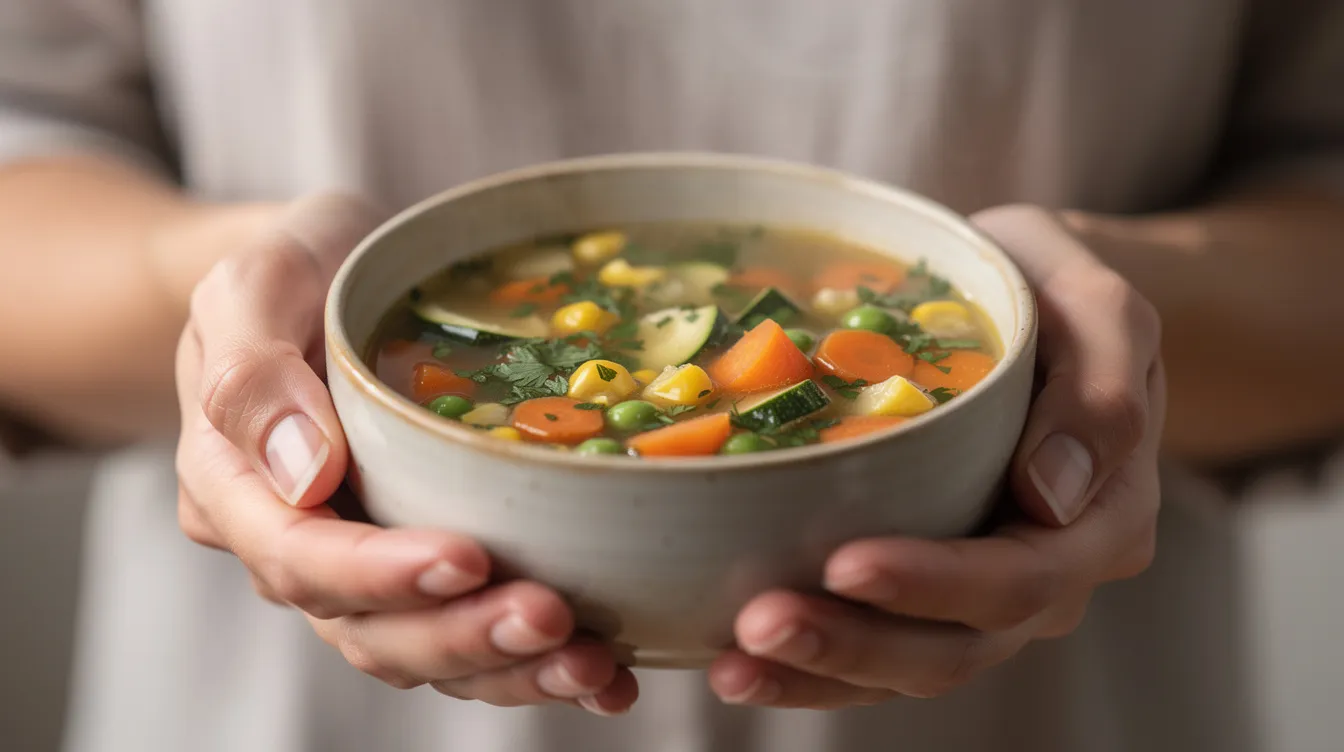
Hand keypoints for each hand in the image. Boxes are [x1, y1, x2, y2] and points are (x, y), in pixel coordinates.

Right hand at [174, 193, 636, 714]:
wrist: (330, 274)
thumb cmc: (294, 268)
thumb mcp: (254, 282)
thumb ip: (252, 372)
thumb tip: (305, 473)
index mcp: (237, 485)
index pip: (300, 554)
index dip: (382, 573)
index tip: (469, 557)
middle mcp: (295, 545)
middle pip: (367, 626)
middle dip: (462, 634)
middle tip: (552, 617)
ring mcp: (361, 565)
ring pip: (421, 650)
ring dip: (505, 666)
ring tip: (590, 661)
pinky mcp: (423, 565)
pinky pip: (466, 629)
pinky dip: (530, 662)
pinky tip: (605, 670)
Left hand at [709, 204, 1164, 706]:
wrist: (1042, 312)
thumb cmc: (1059, 294)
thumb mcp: (1100, 308)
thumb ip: (1100, 392)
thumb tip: (1050, 496)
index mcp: (1102, 519)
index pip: (1021, 577)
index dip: (932, 583)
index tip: (844, 563)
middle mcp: (1049, 578)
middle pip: (957, 646)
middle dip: (854, 644)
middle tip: (759, 624)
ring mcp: (985, 596)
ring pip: (909, 666)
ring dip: (819, 672)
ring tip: (731, 666)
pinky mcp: (928, 593)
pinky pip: (876, 651)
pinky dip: (810, 668)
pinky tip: (734, 663)